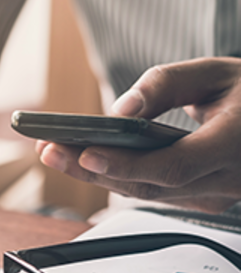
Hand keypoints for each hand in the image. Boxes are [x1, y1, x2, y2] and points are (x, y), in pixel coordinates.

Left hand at [36, 57, 240, 212]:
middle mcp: (229, 179)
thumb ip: (166, 84)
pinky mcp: (202, 199)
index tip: (86, 152)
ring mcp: (216, 196)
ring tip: (55, 153)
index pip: (175, 166)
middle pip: (149, 185)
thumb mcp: (215, 72)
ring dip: (96, 175)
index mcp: (237, 142)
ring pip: (146, 194)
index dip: (126, 164)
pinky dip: (117, 177)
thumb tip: (120, 111)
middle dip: (92, 170)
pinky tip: (83, 161)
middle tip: (50, 151)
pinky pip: (153, 192)